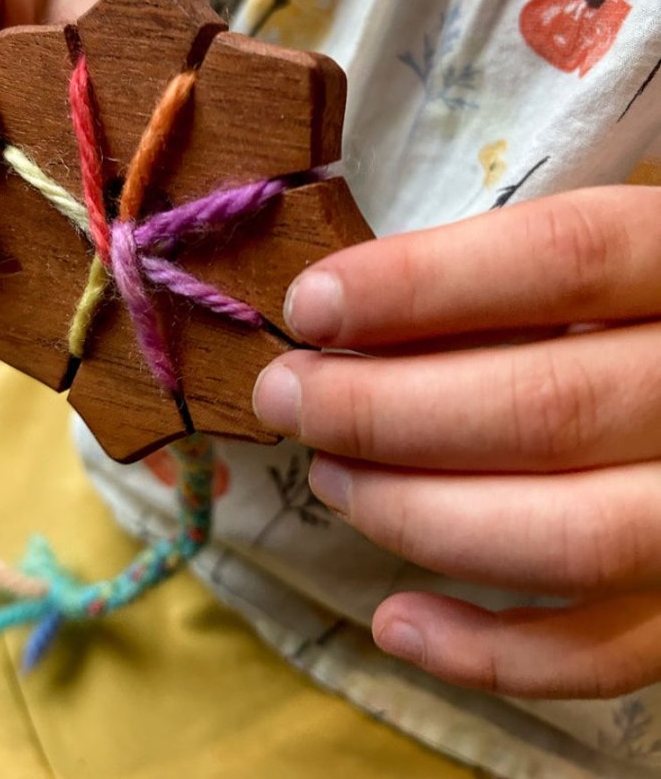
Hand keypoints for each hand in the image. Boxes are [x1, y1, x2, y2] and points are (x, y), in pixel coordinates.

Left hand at [253, 185, 660, 698]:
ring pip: (573, 538)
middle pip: (548, 408)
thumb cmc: (631, 316)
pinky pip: (609, 654)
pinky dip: (491, 654)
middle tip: (286, 396)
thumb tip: (345, 316)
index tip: (309, 304)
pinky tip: (396, 623)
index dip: (419, 283)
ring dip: (414, 514)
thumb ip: (509, 279)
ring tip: (329, 478)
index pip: (564, 259)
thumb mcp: (600, 266)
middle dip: (380, 409)